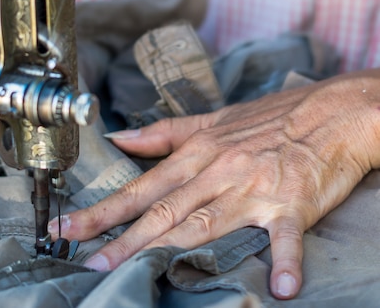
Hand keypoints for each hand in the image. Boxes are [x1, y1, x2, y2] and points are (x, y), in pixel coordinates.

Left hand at [49, 70, 379, 298]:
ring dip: (171, 251)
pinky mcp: (293, 203)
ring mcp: (255, 188)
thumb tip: (122, 138)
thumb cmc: (271, 117)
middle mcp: (221, 170)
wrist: (330, 111)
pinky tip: (280, 287)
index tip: (69, 228)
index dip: (105, 209)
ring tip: (137, 276)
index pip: (144, 185)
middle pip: (165, 209)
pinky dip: (284, 259)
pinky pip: (286, 235)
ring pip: (205, 223)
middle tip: (87, 263)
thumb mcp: (215, 119)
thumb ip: (166, 133)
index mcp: (201, 152)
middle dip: (122, 238)